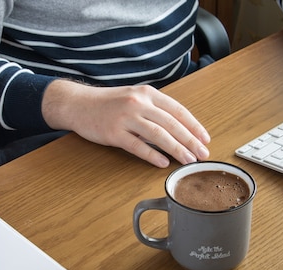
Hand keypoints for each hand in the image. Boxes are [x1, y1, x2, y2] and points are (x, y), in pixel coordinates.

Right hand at [42, 80, 209, 167]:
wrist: (77, 104)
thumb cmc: (108, 103)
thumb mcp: (134, 97)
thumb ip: (155, 109)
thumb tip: (179, 129)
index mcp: (147, 93)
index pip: (178, 110)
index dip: (194, 126)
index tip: (205, 139)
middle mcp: (138, 103)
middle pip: (171, 124)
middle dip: (190, 141)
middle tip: (203, 154)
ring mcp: (125, 118)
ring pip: (158, 135)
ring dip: (176, 149)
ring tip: (188, 160)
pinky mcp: (113, 133)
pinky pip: (137, 146)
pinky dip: (152, 155)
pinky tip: (163, 163)